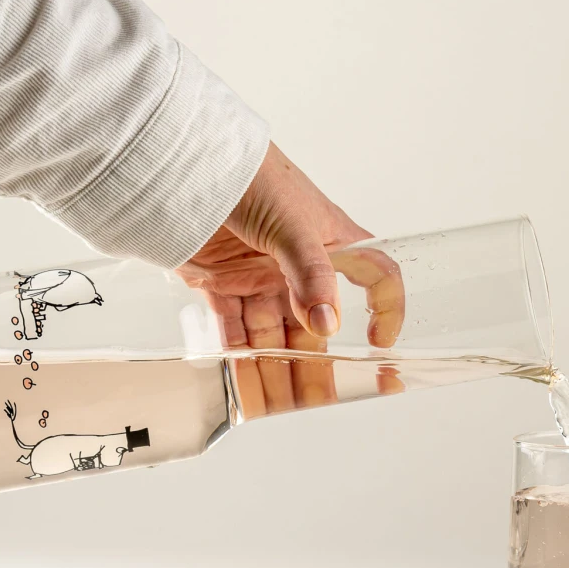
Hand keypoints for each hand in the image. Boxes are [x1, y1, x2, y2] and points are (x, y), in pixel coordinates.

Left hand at [176, 143, 403, 415]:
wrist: (183, 162)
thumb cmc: (250, 175)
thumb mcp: (293, 223)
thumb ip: (312, 274)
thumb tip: (328, 323)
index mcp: (331, 243)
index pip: (374, 278)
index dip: (385, 309)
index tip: (380, 344)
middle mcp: (300, 265)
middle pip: (317, 323)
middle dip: (319, 363)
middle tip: (322, 400)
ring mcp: (261, 276)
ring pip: (274, 333)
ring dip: (276, 368)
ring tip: (279, 405)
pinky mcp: (221, 284)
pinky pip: (235, 329)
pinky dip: (239, 357)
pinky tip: (245, 383)